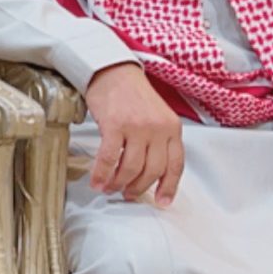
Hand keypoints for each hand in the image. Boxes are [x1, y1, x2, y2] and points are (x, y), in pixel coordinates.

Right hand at [84, 62, 184, 206]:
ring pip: (131, 168)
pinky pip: (108, 158)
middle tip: (128, 193)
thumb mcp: (157, 116)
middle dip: (139, 187)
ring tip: (110, 188)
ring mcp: (137, 127)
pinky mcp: (114, 125)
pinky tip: (97, 180)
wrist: (112, 71)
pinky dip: (102, 173)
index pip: (175, 165)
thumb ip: (159, 139)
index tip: (163, 201)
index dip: (169, 187)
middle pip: (152, 170)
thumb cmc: (132, 94)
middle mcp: (158, 129)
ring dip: (119, 183)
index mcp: (172, 128)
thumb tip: (150, 169)